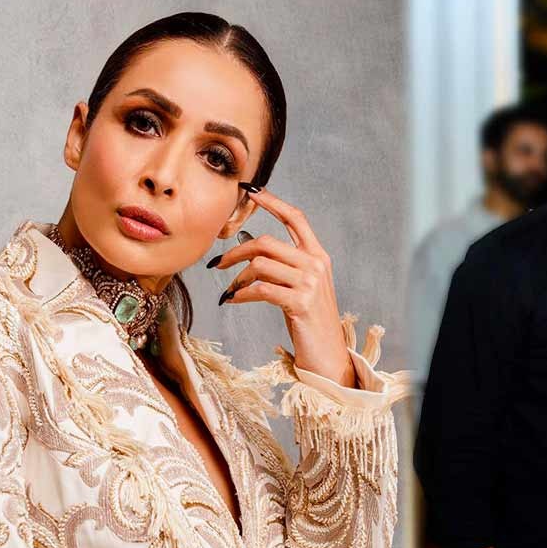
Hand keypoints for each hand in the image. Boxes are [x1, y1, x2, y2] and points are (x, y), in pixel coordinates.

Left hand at [209, 186, 355, 387]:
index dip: (273, 202)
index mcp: (319, 256)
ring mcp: (310, 284)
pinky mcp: (300, 303)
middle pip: (268, 242)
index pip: (296, 218)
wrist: (328, 356)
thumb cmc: (310, 322)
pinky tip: (232, 301)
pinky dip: (241, 294)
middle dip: (237, 251)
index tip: (251, 191)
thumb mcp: (303, 287)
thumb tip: (251, 250)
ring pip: (261, 265)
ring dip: (237, 277)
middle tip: (217, 263)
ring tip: (230, 290)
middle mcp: (316, 265)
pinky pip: (260, 289)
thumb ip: (286, 266)